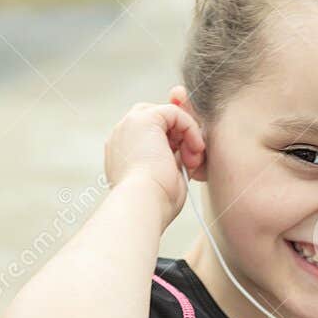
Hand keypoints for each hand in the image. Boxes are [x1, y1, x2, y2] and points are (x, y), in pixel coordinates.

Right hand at [103, 90, 205, 229]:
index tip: (188, 164)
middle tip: (192, 161)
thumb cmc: (155, 203)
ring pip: (167, 115)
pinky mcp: (142, 118)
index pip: (153, 137)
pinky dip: (190, 128)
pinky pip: (174, 112)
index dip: (176, 144)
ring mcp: (129, 124)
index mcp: (123, 154)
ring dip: (187, 134)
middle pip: (158, 122)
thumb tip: (188, 150)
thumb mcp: (166, 179)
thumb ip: (173, 161)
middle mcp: (122, 136)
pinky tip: (195, 149)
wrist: (142, 205)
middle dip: (181, 136)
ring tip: (192, 160)